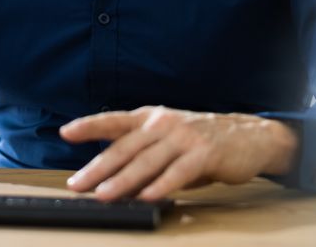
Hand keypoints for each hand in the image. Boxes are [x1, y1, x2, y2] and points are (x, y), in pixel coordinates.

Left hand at [60, 106, 298, 201]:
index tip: (66, 132)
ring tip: (104, 195)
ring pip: (146, 161)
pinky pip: (178, 172)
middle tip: (78, 184)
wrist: (249, 136)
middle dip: (98, 167)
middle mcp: (162, 124)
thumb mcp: (167, 141)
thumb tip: (113, 182)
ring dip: (123, 180)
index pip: (113, 121)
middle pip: (124, 147)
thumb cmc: (200, 142)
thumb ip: (142, 157)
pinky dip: (161, 185)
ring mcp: (183, 137)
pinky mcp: (204, 154)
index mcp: (150, 118)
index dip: (88, 126)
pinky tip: (147, 197)